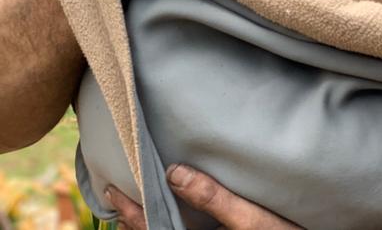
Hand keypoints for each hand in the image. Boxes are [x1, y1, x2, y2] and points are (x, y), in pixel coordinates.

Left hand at [105, 164, 301, 228]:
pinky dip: (170, 222)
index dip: (128, 209)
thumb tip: (174, 172)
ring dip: (150, 220)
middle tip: (114, 191)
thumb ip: (215, 198)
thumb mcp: (253, 220)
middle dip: (132, 217)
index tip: (111, 187)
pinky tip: (174, 208)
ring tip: (137, 199)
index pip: (151, 226)